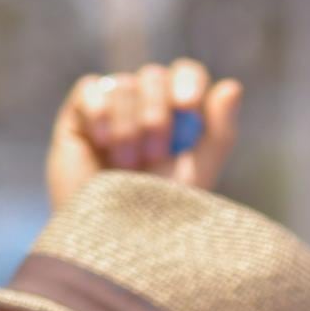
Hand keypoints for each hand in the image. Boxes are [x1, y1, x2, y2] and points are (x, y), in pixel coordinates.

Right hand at [46, 60, 243, 209]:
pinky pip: (90, 88)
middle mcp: (145, 105)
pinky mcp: (77, 116)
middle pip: (155, 76)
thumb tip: (232, 86)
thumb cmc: (158, 210)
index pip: (187, 73)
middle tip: (152, 157)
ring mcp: (111, 108)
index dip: (188, 81)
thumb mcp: (197, 172)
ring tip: (124, 165)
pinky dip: (99, 112)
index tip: (187, 106)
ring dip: (128, 128)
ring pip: (123, 85)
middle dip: (156, 117)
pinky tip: (100, 142)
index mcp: (178, 115)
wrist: (111, 237)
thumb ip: (220, 131)